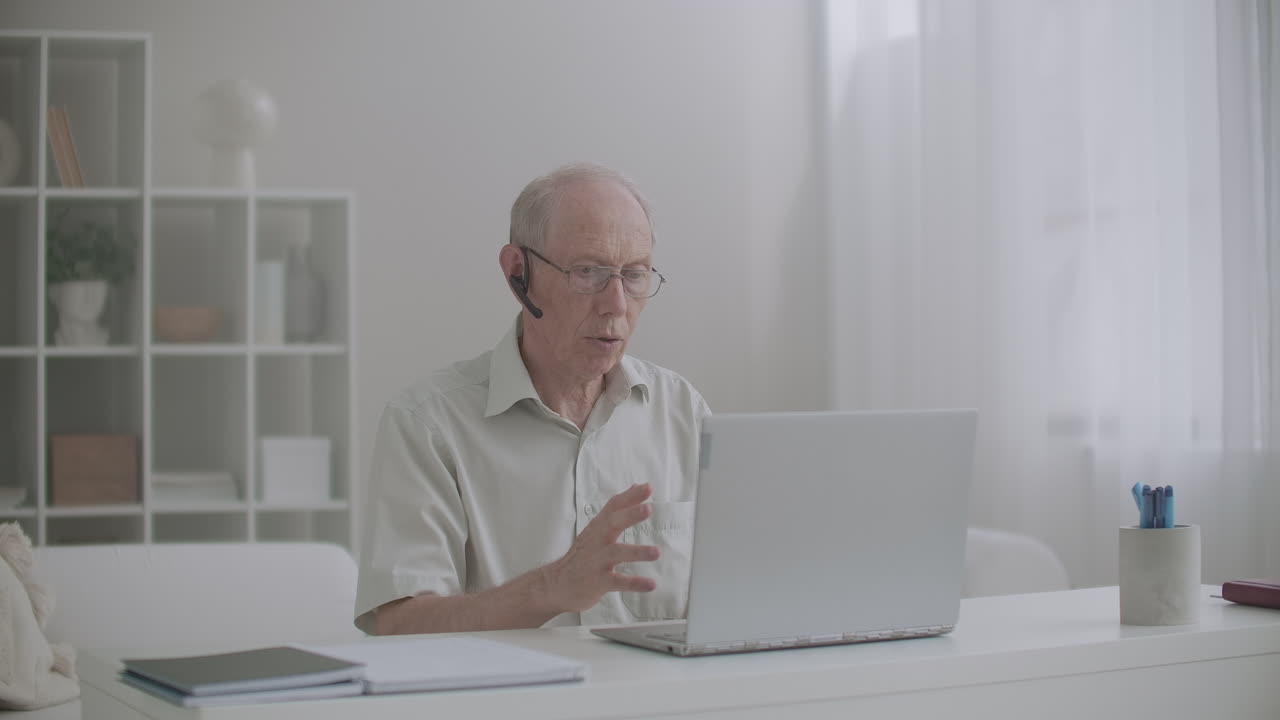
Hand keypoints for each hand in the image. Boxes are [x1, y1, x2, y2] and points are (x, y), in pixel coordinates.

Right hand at [542, 483, 659, 612]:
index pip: (613, 507)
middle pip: (612, 524)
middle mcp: (597, 541)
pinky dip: (634, 583)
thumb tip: (635, 487)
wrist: (557, 584)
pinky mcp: (598, 582)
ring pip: (617, 553)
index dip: (630, 497)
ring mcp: (597, 561)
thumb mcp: (596, 529)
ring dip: (637, 552)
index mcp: (598, 528)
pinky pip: (618, 582)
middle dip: (630, 516)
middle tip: (647, 509)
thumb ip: (616, 510)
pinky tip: (650, 584)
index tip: (647, 487)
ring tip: (656, 552)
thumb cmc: (583, 556)